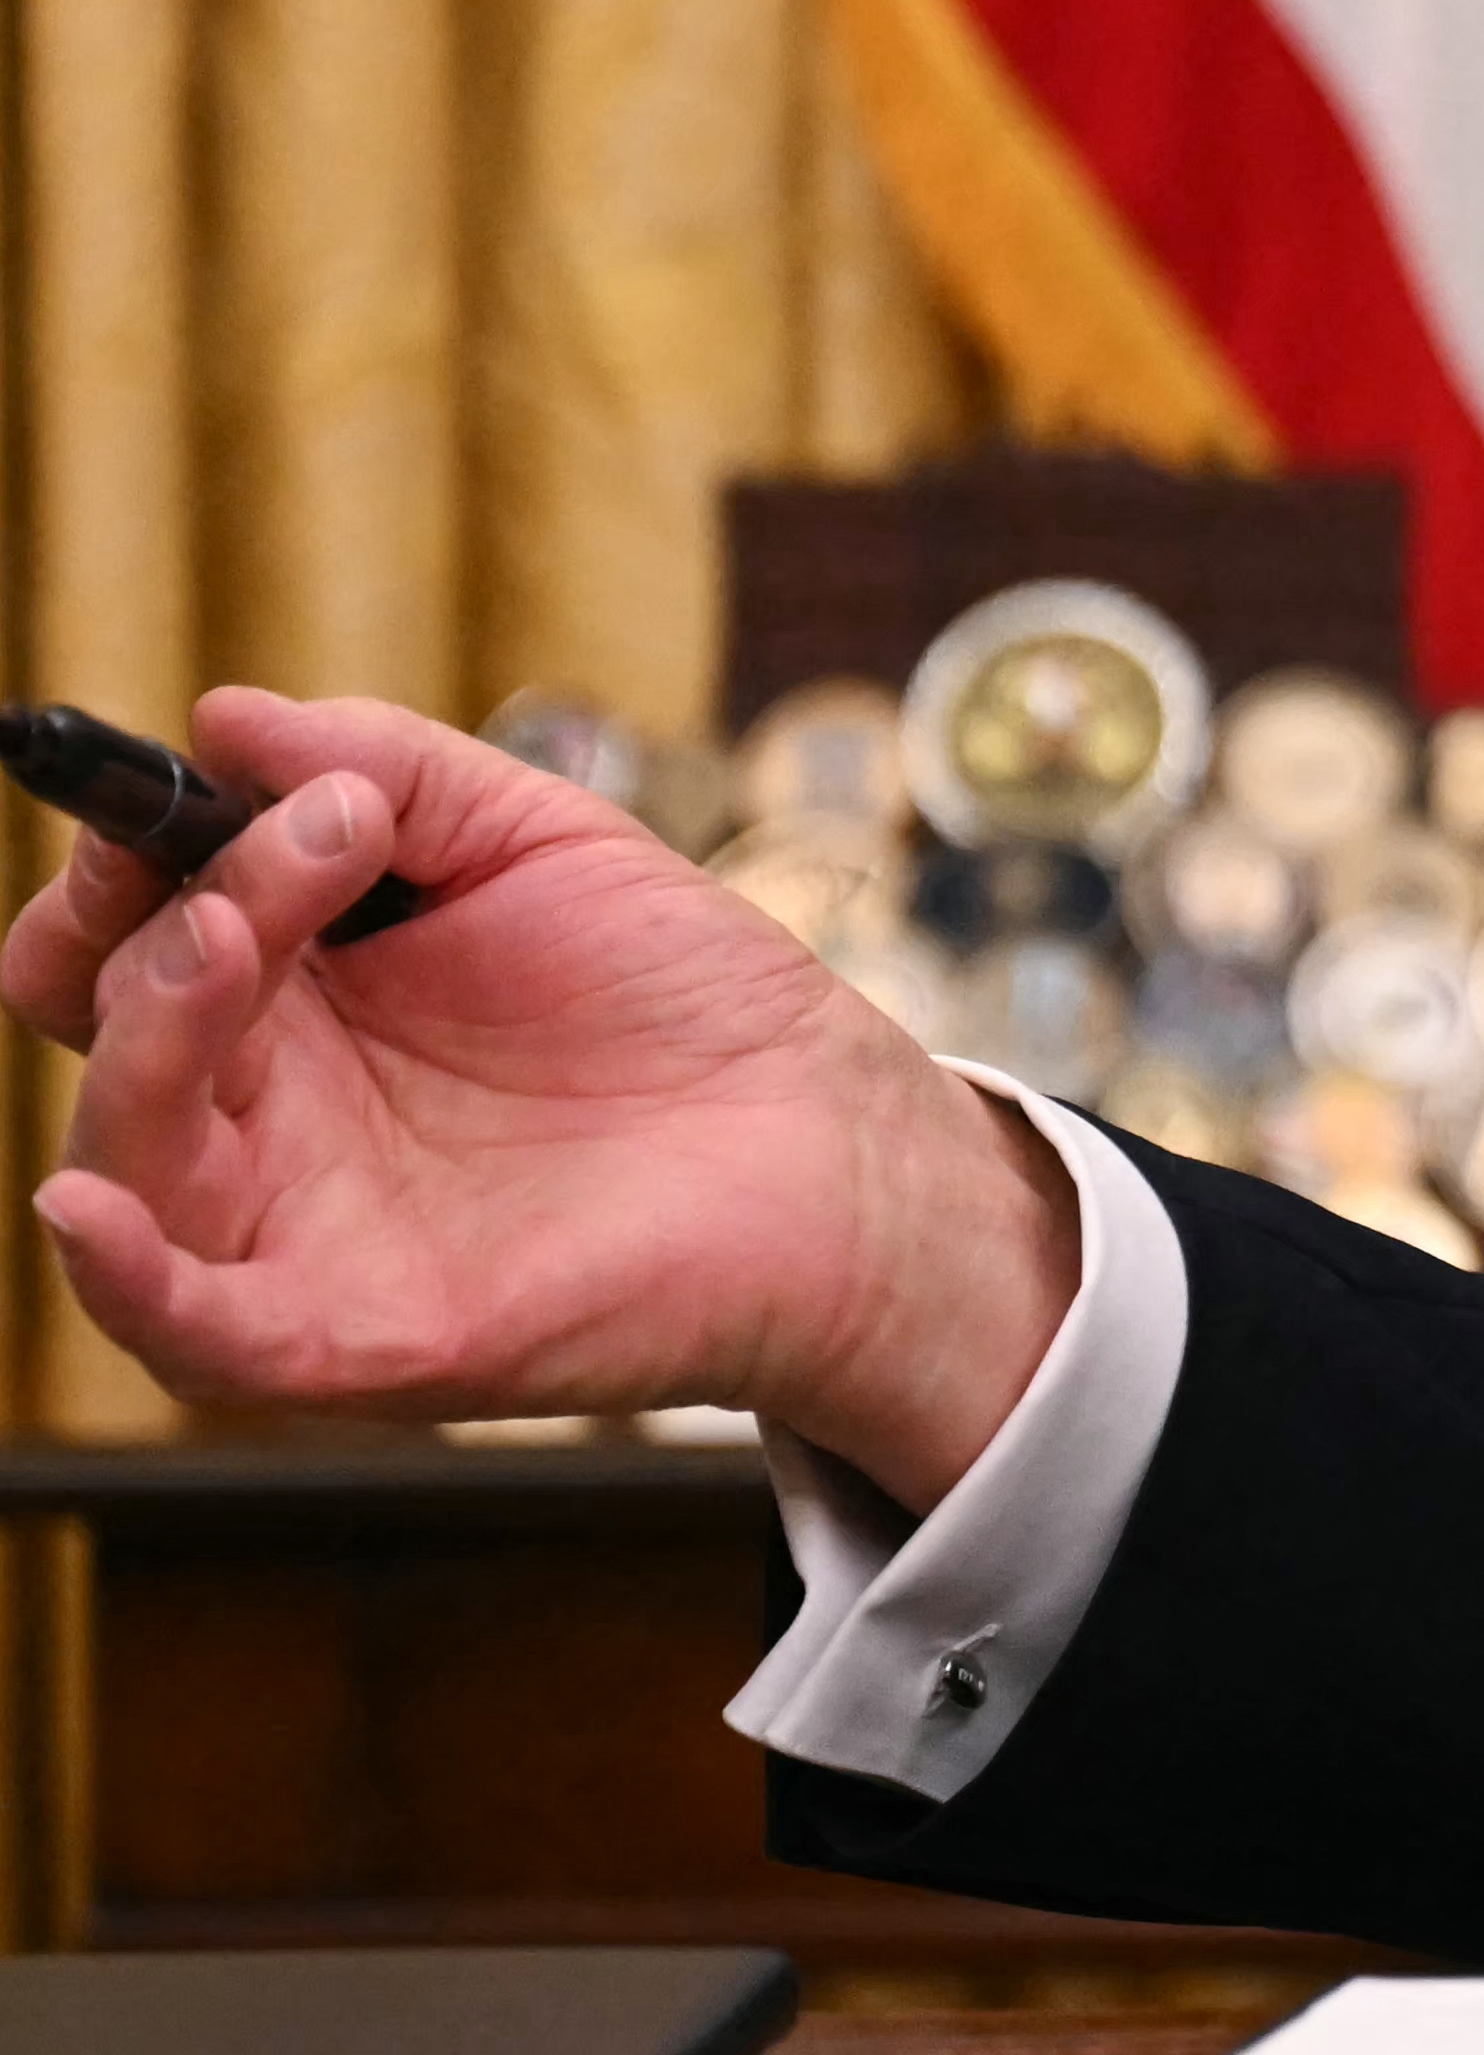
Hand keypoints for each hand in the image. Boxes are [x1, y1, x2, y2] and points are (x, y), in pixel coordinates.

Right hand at [7, 691, 1078, 1505]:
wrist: (826, 1133)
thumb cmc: (685, 995)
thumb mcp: (541, 840)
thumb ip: (394, 770)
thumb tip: (227, 718)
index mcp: (295, 1003)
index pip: (127, 941)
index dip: (114, 870)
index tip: (158, 796)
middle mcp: (269, 1118)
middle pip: (118, 1028)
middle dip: (145, 930)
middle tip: (259, 863)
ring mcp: (299, 1231)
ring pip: (130, 1161)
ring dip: (148, 1037)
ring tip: (228, 933)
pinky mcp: (355, 1336)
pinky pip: (194, 1330)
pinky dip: (123, 1275)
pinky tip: (86, 1206)